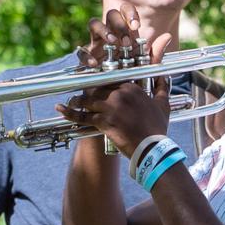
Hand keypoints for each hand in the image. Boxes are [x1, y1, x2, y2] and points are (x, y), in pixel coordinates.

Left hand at [60, 6, 174, 152]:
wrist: (153, 148)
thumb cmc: (157, 127)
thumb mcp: (163, 104)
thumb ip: (162, 87)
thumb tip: (163, 75)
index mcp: (132, 88)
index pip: (111, 80)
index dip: (101, 83)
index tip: (94, 84)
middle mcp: (119, 94)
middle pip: (97, 89)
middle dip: (88, 92)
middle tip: (80, 93)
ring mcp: (110, 107)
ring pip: (88, 100)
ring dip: (78, 101)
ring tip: (71, 102)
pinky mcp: (103, 121)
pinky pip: (82, 116)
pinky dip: (70, 113)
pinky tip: (61, 109)